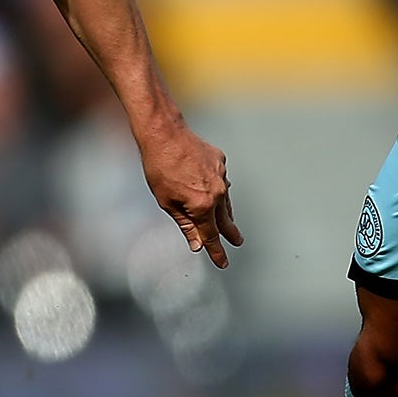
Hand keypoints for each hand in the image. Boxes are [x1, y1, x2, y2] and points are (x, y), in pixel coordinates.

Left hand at [138, 122, 242, 267]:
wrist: (165, 134)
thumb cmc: (160, 167)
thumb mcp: (167, 202)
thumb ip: (185, 224)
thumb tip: (196, 243)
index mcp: (203, 205)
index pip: (211, 235)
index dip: (216, 251)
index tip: (223, 262)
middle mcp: (217, 192)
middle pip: (225, 219)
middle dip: (230, 234)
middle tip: (237, 242)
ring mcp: (221, 175)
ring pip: (226, 200)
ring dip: (226, 213)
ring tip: (229, 223)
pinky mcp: (220, 161)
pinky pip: (221, 181)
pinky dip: (218, 189)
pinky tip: (215, 192)